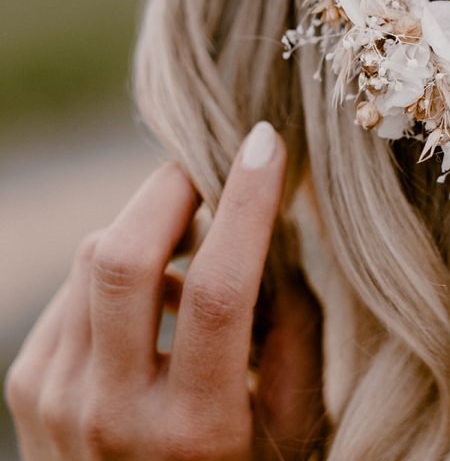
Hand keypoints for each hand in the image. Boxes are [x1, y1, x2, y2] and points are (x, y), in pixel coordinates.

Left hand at [4, 122, 325, 459]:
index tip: (266, 144)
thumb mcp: (290, 420)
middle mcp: (113, 415)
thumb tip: (274, 230)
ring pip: (93, 257)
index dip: (246, 203)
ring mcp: (57, 400)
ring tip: (190, 235)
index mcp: (197, 430)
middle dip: (173, 187)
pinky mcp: (31, 383)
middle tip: (210, 171)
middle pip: (124, 255)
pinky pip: (74, 284)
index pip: (220, 290)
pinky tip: (151, 291)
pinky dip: (119, 263)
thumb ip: (293, 326)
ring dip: (148, 222)